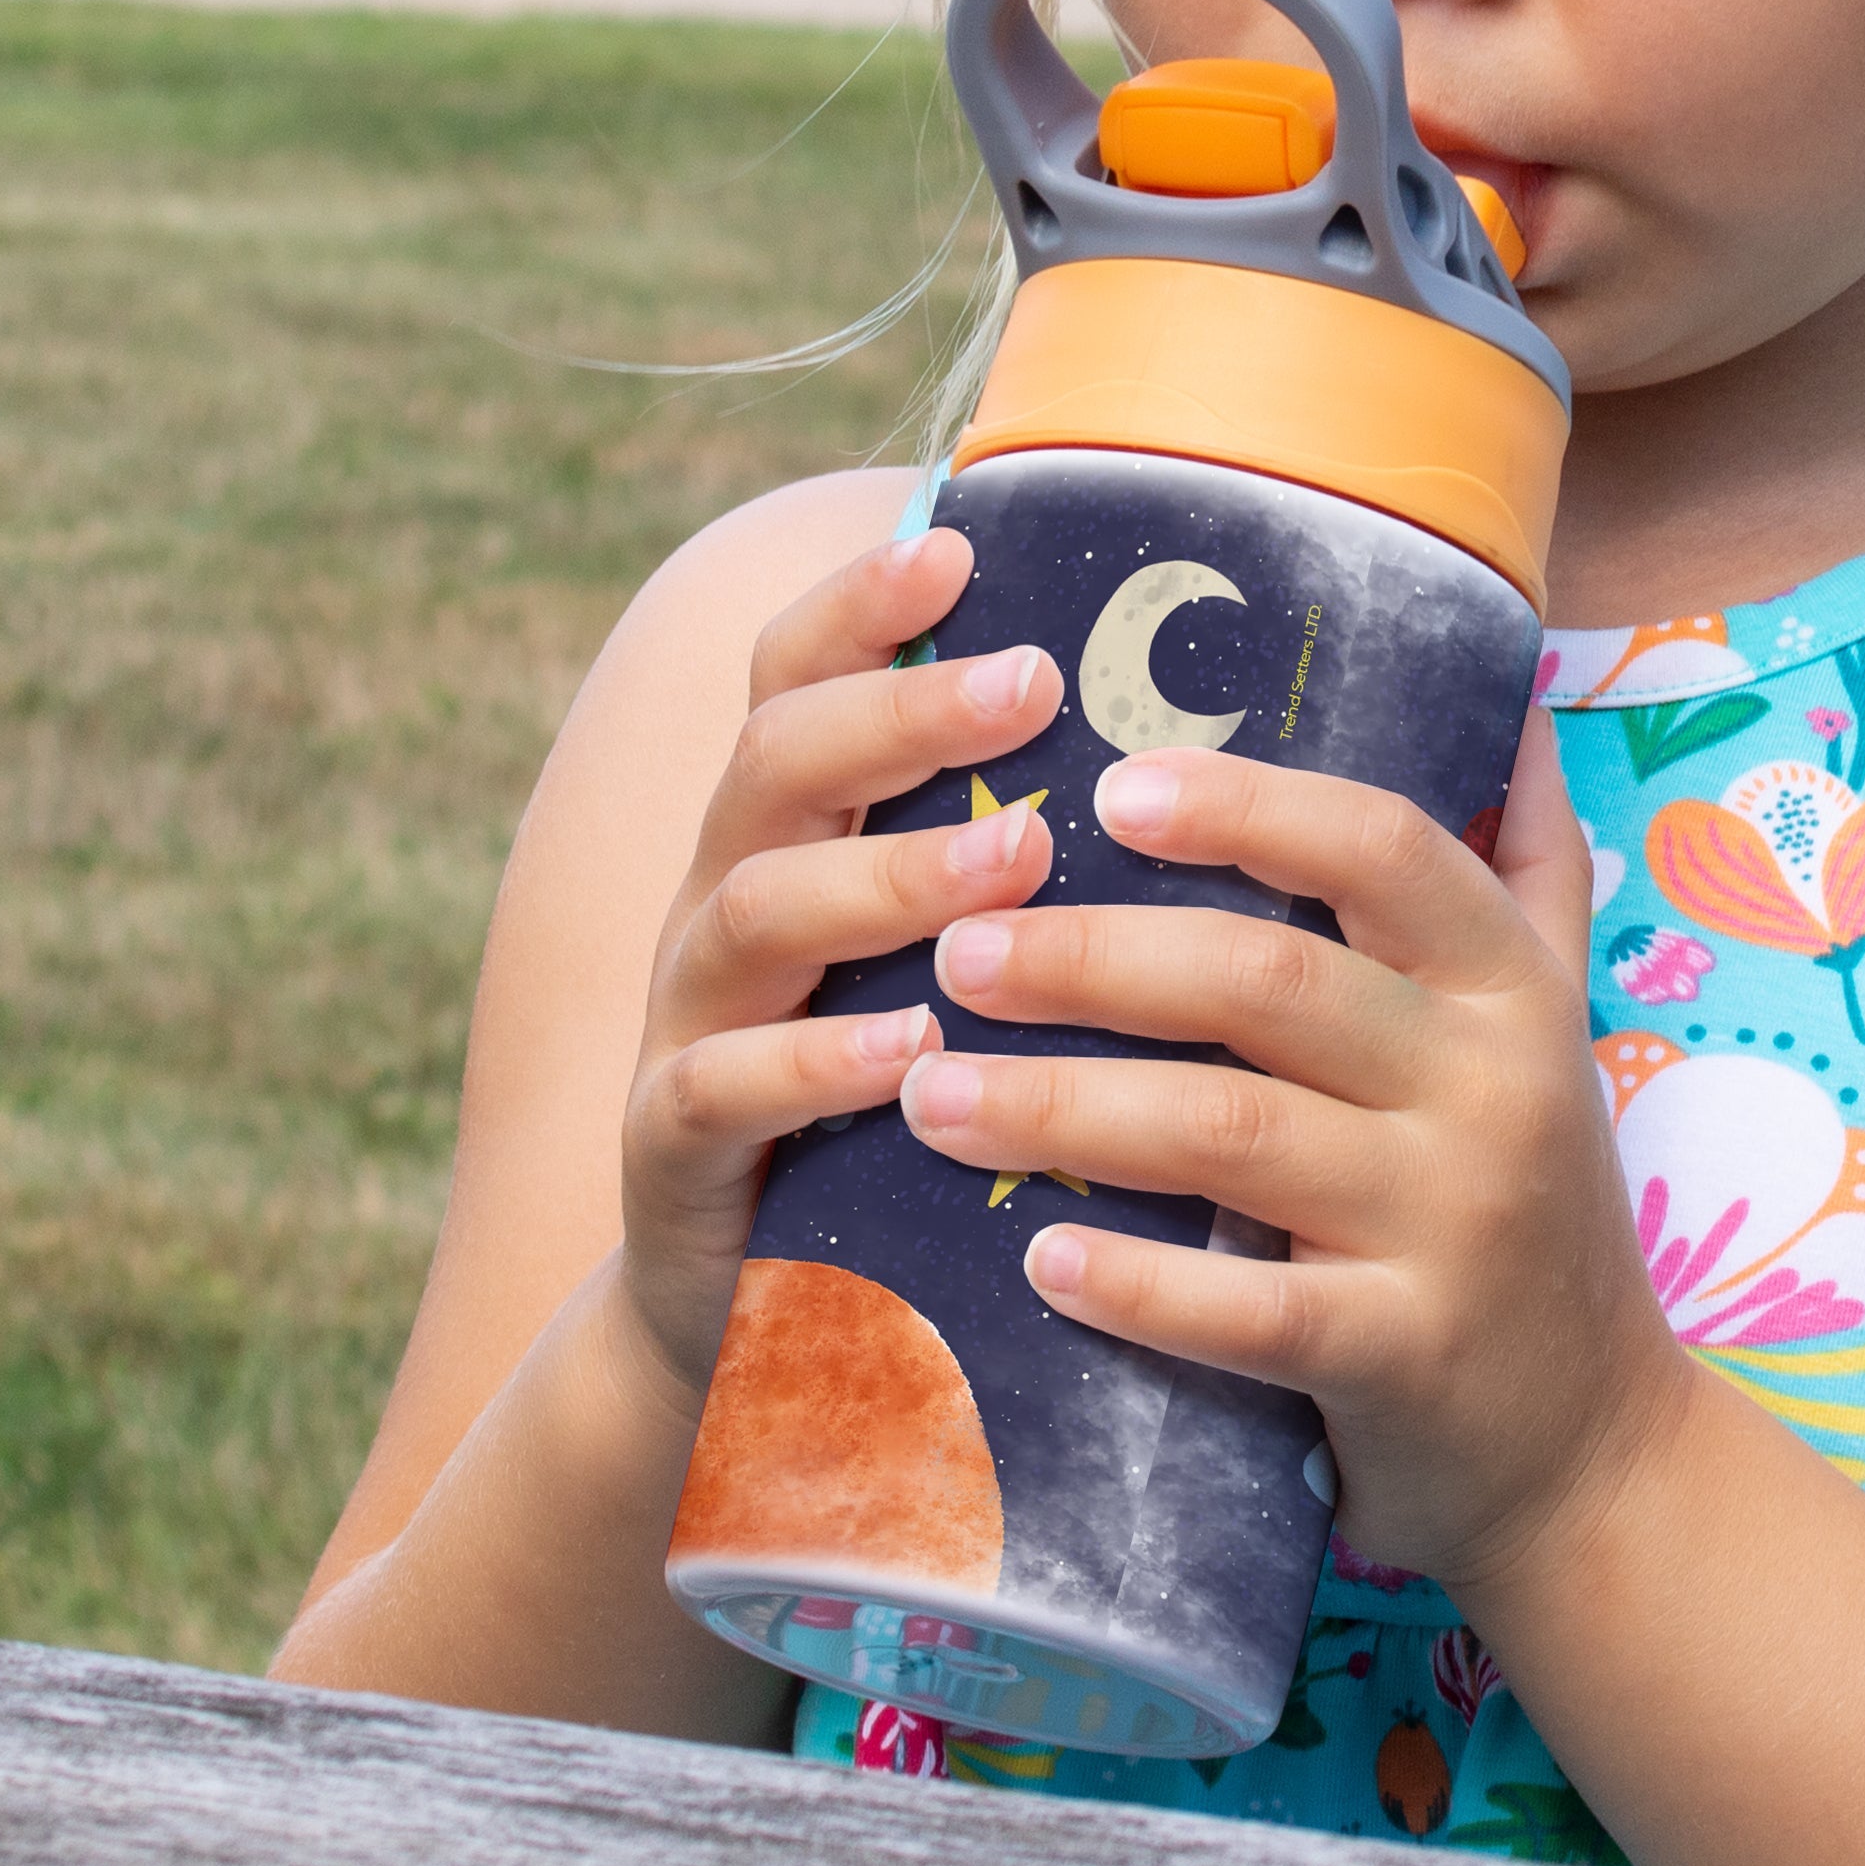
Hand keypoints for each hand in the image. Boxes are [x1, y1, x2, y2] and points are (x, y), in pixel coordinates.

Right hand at [616, 526, 1062, 1412]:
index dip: (861, 606)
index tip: (959, 549)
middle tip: (1033, 684)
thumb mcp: (951, 956)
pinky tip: (908, 1051)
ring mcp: (692, 1019)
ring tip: (1012, 859)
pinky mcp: (676, 1147)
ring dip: (886, 876)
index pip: (799, 679)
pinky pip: (723, 1086)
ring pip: (754, 909)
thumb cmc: (909, 1093)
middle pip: (779, 761)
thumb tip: (1188, 727)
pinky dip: (814, 1061)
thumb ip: (1016, 843)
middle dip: (902, 714)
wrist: (760, 1315)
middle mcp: (729, 898)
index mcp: (795, 830)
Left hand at [896, 717, 1688, 1600]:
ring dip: (1067, 1104)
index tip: (1107, 789)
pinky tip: (1036, 1256)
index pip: (1383, 850)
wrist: (1596, 1447)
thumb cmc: (1537, 1205)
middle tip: (957, 949)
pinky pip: (1253, 1312)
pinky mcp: (1404, 1355)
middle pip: (1273, 981)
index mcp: (1510, 986)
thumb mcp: (1558, 1023)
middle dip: (1097, 956)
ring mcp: (1451, 1224)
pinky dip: (1141, 1284)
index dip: (1246, 810)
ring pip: (1236, 1134)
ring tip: (931, 1088)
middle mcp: (1492, 1086)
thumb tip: (1514, 703)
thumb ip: (1532, 868)